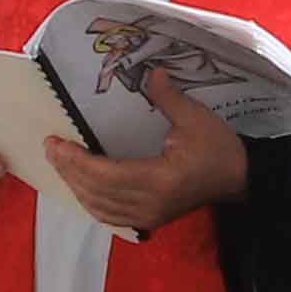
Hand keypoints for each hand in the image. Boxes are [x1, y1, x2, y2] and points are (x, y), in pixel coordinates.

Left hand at [42, 67, 250, 235]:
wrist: (240, 178)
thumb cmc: (219, 149)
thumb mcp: (196, 118)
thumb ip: (168, 97)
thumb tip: (151, 72)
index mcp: (159, 181)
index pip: (105, 174)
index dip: (77, 161)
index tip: (56, 143)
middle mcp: (149, 204)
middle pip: (96, 192)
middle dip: (68, 170)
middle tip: (50, 148)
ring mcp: (149, 215)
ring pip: (99, 207)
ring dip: (76, 186)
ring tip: (60, 163)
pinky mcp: (150, 219)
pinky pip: (111, 216)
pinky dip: (90, 202)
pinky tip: (80, 186)